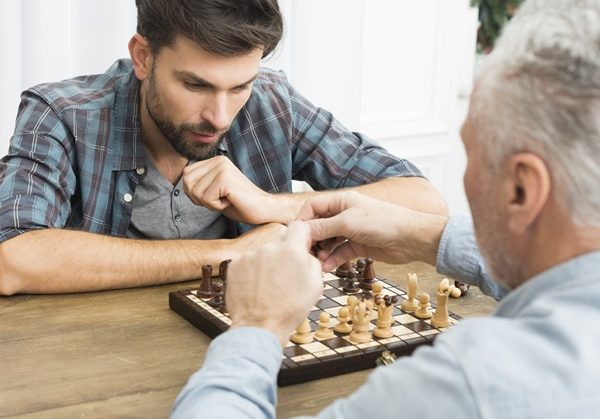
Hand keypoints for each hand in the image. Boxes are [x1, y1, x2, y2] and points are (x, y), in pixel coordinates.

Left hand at [183, 156, 281, 223]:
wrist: (263, 209)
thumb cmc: (239, 203)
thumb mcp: (215, 190)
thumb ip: (200, 183)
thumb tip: (183, 181)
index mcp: (215, 160)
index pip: (187, 175)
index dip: (194, 192)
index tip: (214, 196)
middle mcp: (218, 160)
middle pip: (187, 182)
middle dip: (199, 198)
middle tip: (220, 199)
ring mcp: (222, 168)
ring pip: (195, 192)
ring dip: (209, 203)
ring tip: (227, 200)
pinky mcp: (225, 179)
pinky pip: (206, 198)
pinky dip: (216, 206)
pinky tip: (231, 201)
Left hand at [226, 222, 322, 345]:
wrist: (259, 326)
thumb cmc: (289, 310)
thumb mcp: (315, 286)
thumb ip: (313, 261)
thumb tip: (307, 252)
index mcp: (292, 251)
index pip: (300, 226)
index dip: (302, 236)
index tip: (301, 246)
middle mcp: (269, 248)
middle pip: (280, 241)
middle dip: (284, 253)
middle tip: (285, 274)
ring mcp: (249, 256)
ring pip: (263, 252)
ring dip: (267, 263)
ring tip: (269, 285)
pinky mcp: (235, 264)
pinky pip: (247, 261)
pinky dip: (251, 271)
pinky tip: (256, 287)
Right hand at [296, 191, 447, 270]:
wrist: (410, 239)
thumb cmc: (382, 222)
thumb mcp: (347, 223)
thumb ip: (323, 227)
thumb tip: (301, 230)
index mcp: (341, 201)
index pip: (313, 207)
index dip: (302, 219)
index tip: (294, 235)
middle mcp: (344, 214)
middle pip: (319, 225)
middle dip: (311, 239)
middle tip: (304, 253)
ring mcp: (351, 231)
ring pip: (329, 241)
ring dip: (322, 251)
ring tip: (317, 262)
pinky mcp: (358, 246)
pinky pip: (340, 252)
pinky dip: (333, 259)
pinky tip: (327, 267)